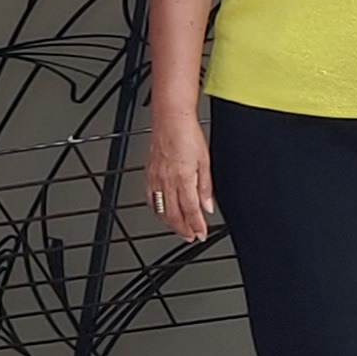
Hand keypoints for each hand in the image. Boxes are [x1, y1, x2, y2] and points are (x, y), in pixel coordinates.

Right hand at [147, 108, 215, 242]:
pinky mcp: (149, 174)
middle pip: (174, 215)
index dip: (196, 226)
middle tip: (191, 236)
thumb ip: (206, 187)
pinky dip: (157, 210)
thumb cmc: (188, 135)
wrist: (171, 119)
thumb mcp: (205, 161)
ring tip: (180, 228)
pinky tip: (163, 212)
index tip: (201, 234)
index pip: (190, 210)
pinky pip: (151, 199)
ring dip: (170, 223)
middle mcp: (167, 181)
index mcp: (183, 178)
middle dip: (183, 229)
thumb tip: (208, 205)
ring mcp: (156, 178)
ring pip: (161, 210)